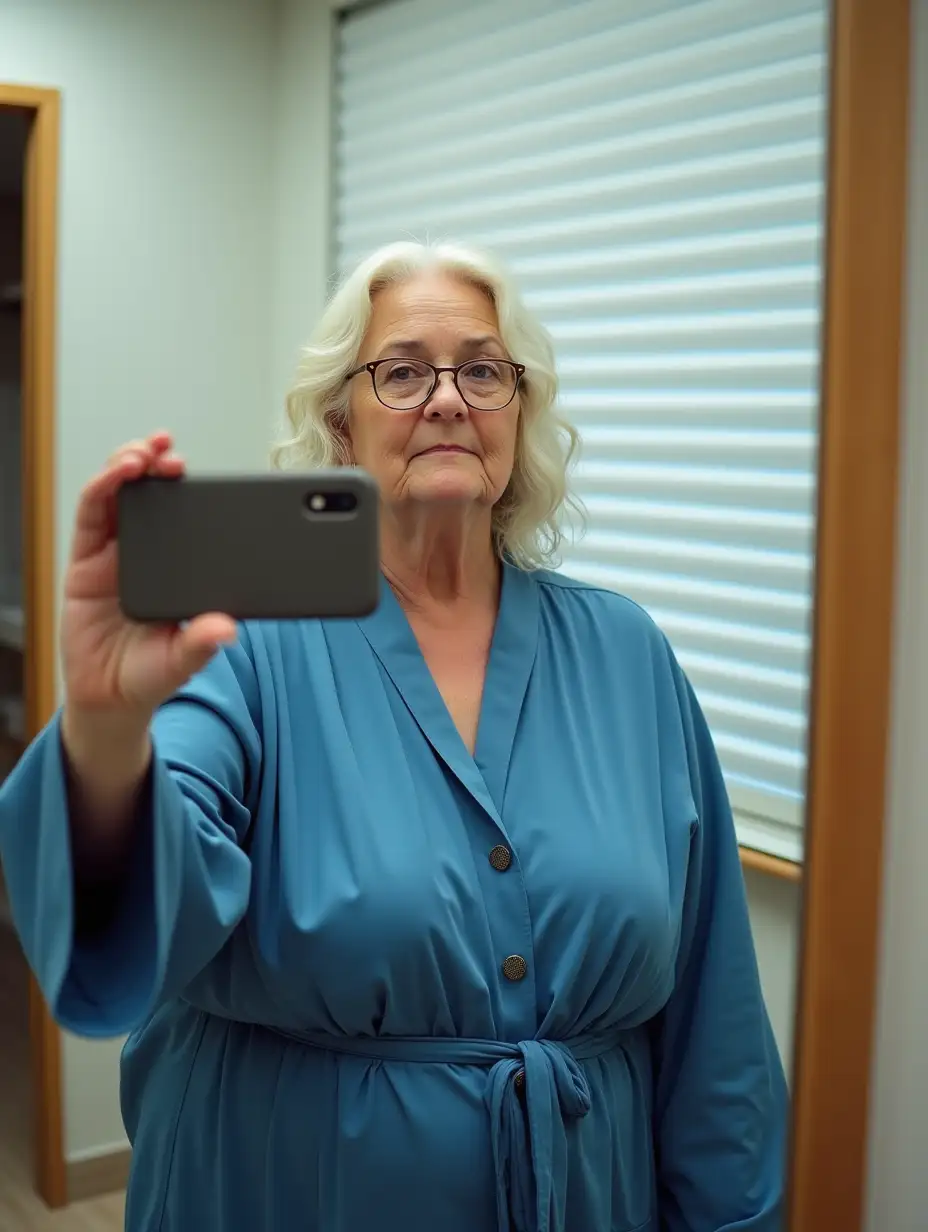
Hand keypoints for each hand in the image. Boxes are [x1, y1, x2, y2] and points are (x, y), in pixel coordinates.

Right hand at [61, 432, 236, 720]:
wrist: (109, 699)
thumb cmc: (150, 674)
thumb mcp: (183, 660)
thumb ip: (202, 643)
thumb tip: (227, 629)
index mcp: (177, 568)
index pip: (187, 516)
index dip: (194, 489)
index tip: (211, 475)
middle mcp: (147, 553)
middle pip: (152, 493)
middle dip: (159, 464)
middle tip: (170, 453)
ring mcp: (113, 554)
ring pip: (119, 494)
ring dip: (128, 465)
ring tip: (143, 454)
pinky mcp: (84, 561)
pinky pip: (90, 516)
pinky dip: (100, 490)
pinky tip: (113, 477)